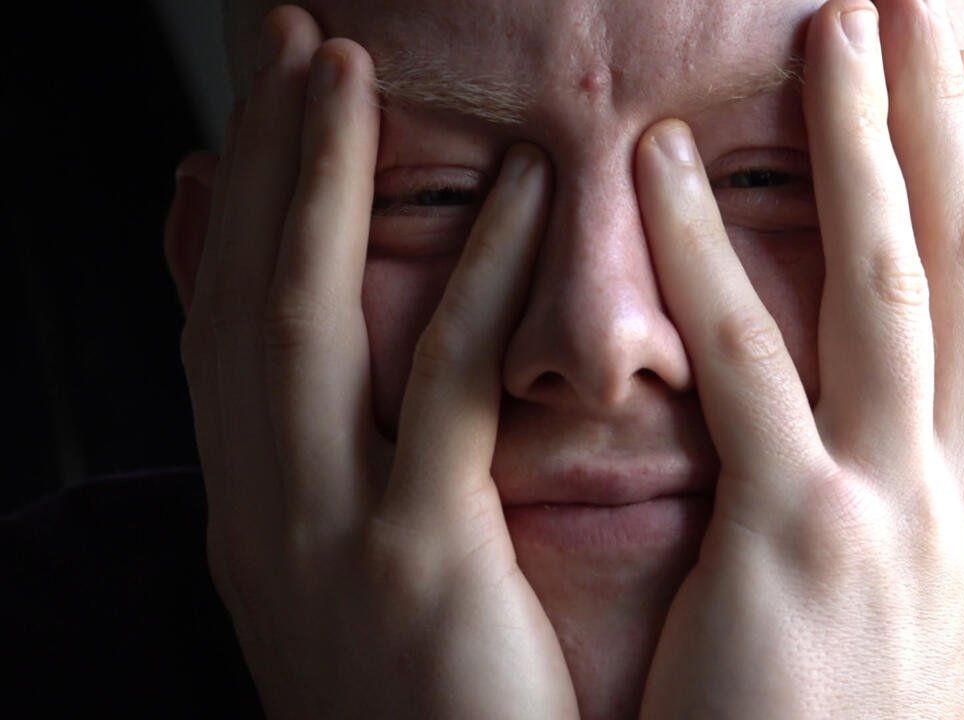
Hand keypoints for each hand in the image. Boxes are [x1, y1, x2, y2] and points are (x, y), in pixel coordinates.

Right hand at [179, 7, 576, 717]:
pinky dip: (472, 286)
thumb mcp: (355, 585)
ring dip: (319, 188)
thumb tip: (363, 374)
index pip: (227, 324)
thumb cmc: (430, 712)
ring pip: (305, 324)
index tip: (268, 104)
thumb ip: (351, 471)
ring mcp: (328, 541)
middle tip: (283, 39)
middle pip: (242, 296)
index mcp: (255, 516)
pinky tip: (516, 198)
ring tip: (344, 71)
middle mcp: (263, 515)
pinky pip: (441, 399)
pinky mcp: (419, 570)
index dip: (241, 203)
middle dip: (257, 161)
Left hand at [633, 0, 963, 716]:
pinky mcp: (800, 543)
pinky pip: (754, 368)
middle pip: (963, 260)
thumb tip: (938, 361)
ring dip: (862, 144)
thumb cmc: (839, 716)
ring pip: (888, 285)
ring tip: (832, 27)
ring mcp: (899, 510)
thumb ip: (927, 455)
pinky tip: (672, 169)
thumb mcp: (918, 583)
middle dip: (944, 117)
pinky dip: (717, 256)